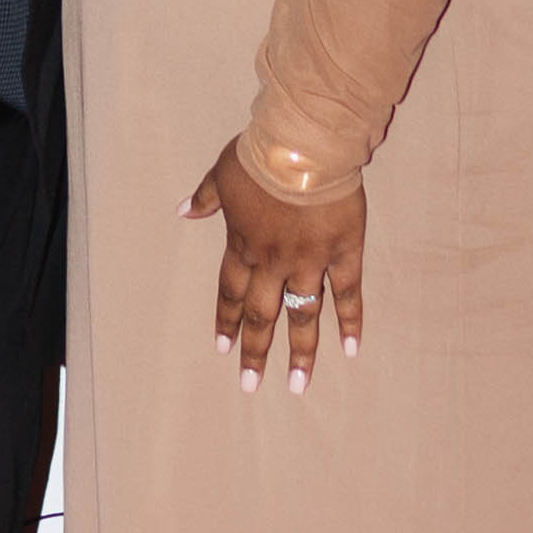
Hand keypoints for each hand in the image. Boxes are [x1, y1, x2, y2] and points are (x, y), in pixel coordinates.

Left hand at [183, 141, 364, 393]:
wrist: (302, 146)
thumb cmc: (259, 156)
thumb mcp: (222, 174)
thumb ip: (205, 198)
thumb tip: (182, 211)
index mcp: (243, 245)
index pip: (231, 293)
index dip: (227, 321)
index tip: (224, 349)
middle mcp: (273, 262)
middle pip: (263, 314)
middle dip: (256, 352)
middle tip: (251, 386)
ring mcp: (309, 261)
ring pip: (303, 315)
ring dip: (300, 352)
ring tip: (299, 385)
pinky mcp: (343, 252)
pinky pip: (346, 293)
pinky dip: (349, 322)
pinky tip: (350, 349)